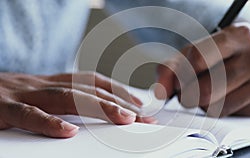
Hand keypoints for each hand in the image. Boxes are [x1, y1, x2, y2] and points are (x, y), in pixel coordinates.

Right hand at [0, 71, 154, 137]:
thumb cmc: (4, 96)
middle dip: (117, 102)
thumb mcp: (36, 96)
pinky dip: (49, 123)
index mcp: (50, 82)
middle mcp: (42, 85)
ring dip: (98, 107)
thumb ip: (60, 102)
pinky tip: (68, 133)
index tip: (138, 105)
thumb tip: (88, 115)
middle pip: (87, 90)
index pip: (91, 82)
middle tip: (141, 117)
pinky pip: (28, 115)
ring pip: (67, 98)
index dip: (116, 91)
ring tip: (122, 119)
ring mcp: (23, 95)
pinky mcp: (2, 108)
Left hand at [155, 23, 249, 116]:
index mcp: (238, 35)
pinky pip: (226, 115)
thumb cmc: (226, 55)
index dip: (181, 74)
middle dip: (188, 95)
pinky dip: (216, 111)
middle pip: (204, 88)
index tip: (177, 82)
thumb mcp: (197, 52)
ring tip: (208, 91)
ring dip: (202, 104)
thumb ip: (172, 68)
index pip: (197, 58)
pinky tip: (223, 98)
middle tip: (190, 90)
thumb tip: (160, 94)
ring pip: (214, 106)